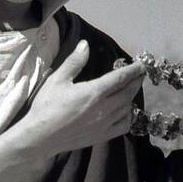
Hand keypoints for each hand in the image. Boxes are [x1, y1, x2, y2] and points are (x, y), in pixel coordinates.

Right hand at [23, 40, 147, 152]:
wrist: (41, 136)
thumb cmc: (47, 106)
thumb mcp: (58, 79)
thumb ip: (75, 62)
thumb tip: (85, 44)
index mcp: (94, 92)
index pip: (120, 79)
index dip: (133, 71)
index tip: (141, 66)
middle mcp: (104, 108)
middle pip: (127, 93)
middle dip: (136, 82)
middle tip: (140, 75)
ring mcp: (105, 124)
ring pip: (127, 109)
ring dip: (131, 98)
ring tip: (131, 90)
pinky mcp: (103, 136)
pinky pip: (123, 126)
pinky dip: (128, 117)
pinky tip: (125, 112)